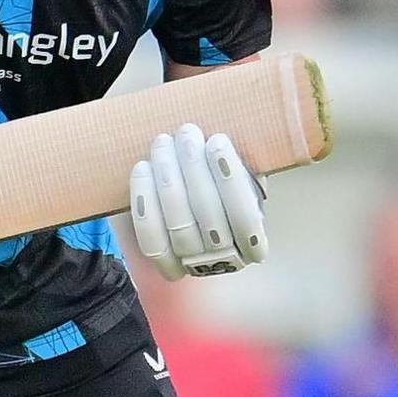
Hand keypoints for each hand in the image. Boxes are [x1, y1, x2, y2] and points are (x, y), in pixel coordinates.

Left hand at [129, 125, 266, 279]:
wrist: (189, 218)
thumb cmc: (220, 191)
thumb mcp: (241, 181)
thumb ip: (240, 169)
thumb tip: (224, 142)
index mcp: (255, 243)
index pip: (244, 217)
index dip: (230, 179)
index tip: (217, 141)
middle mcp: (226, 260)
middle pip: (208, 215)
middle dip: (194, 167)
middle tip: (187, 132)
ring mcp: (193, 264)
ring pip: (177, 223)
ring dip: (167, 176)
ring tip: (163, 143)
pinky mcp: (164, 264)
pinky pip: (150, 236)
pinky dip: (145, 201)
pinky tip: (142, 169)